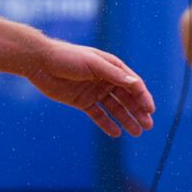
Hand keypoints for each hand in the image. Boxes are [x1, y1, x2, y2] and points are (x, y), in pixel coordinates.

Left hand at [26, 38, 154, 137]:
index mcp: (112, 67)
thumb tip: (135, 83)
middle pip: (127, 98)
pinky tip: (116, 133)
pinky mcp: (83, 102)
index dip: (143, 97)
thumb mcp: (93, 64)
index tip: (150, 110)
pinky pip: (98, 115)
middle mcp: (106, 80)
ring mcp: (95, 92)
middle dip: (138, 111)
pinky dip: (107, 124)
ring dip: (126, 119)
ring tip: (137, 132)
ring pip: (115, 108)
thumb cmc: (69, 57)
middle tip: (148, 126)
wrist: (41, 63)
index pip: (133, 84)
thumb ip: (114, 75)